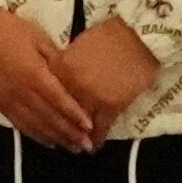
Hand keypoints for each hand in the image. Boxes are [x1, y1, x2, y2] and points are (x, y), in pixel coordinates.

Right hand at [0, 5, 95, 151]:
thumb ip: (57, 61)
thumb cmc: (13, 31)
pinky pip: (20, 125)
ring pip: (35, 125)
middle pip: (49, 117)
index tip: (90, 127)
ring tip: (72, 148)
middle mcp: (22, 92)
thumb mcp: (40, 39)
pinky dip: (36, 136)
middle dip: (69, 133)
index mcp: (34, 74)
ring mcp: (9, 100)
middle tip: (86, 146)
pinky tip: (49, 142)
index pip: (59, 100)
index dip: (75, 115)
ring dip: (55, 138)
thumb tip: (73, 80)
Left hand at [54, 17, 158, 146]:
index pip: (47, 95)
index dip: (45, 110)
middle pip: (60, 113)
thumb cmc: (109, 35)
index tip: (43, 120)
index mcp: (60, 67)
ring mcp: (90, 97)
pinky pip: (100, 128)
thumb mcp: (78, 46)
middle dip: (60, 129)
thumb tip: (57, 81)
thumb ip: (64, 65)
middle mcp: (71, 85)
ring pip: (79, 125)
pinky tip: (95, 146)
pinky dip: (97, 139)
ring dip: (77, 138)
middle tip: (60, 140)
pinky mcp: (110, 105)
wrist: (138, 35)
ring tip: (76, 147)